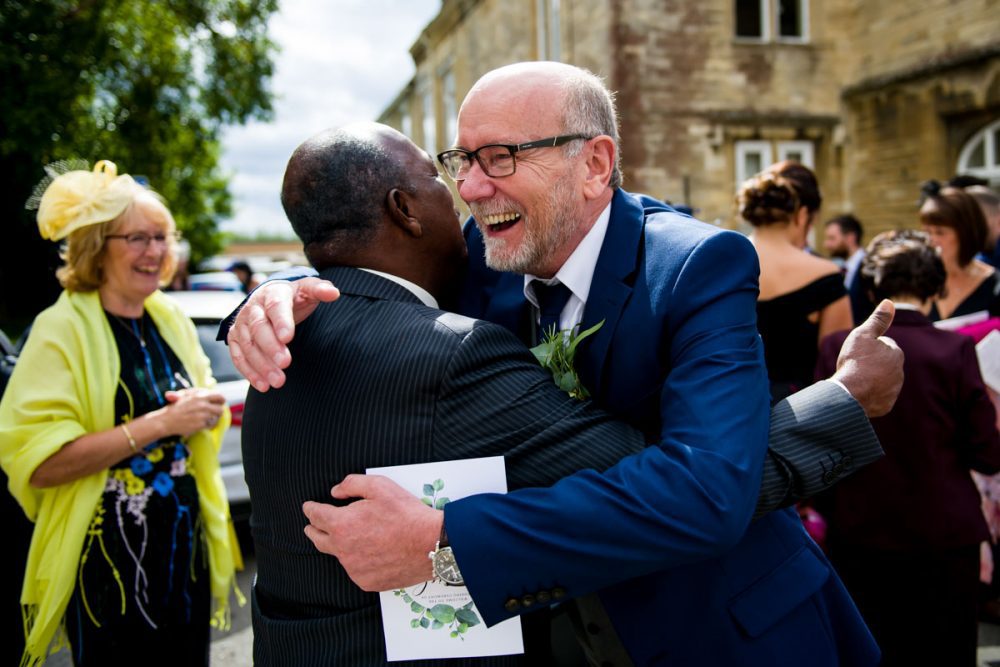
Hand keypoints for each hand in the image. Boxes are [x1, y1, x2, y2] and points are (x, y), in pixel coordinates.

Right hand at [159, 388, 225, 436]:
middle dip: (217, 412)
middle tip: (212, 413)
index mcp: (200, 396)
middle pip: (220, 409)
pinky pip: (210, 425)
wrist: (165, 421)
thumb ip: (196, 392)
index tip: (219, 403)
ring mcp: (203, 415)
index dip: (220, 401)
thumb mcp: (183, 394)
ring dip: (212, 419)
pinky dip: (207, 425)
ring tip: (203, 419)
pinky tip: (200, 424)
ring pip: (216, 418)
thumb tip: (208, 392)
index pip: (219, 397)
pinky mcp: (201, 425)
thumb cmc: (174, 407)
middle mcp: (203, 405)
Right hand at [228, 278, 339, 391]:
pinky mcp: (235, 338)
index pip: (276, 306)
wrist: (269, 299)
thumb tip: (334, 293)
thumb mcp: (307, 289)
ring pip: (248, 345)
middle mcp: (253, 307)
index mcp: (272, 293)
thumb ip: (319, 290)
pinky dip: (249, 372)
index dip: (281, 321)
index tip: (288, 337)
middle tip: (285, 363)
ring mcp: (242, 324)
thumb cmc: (292, 297)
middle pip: (259, 327)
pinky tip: (263, 385)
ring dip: (261, 365)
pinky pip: (238, 356)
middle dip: (271, 347)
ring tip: (278, 381)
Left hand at [302, 474, 441, 590]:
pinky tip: (372, 551)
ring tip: (355, 536)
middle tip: (312, 525)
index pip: (315, 516)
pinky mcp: (367, 582)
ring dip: (341, 544)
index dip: (310, 509)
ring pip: (339, 555)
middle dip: (313, 529)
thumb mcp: (380, 486)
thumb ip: (351, 484)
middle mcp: (343, 550)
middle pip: (317, 539)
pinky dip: (359, 560)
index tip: (308, 507)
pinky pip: (356, 569)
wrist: (431, 545)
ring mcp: (354, 569)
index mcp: (342, 525)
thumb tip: (335, 492)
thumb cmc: (407, 514)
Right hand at [831, 299, 903, 416]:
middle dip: (872, 364)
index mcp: (896, 354)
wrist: (850, 393)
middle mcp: (899, 372)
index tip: (858, 353)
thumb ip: (878, 320)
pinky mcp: (886, 405)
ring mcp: (893, 390)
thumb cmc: (855, 361)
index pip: (884, 346)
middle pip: (883, 364)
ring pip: (882, 381)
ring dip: (871, 379)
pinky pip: (878, 397)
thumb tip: (889, 302)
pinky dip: (869, 395)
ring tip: (855, 380)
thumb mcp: (863, 335)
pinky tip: (858, 393)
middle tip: (855, 366)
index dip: (869, 347)